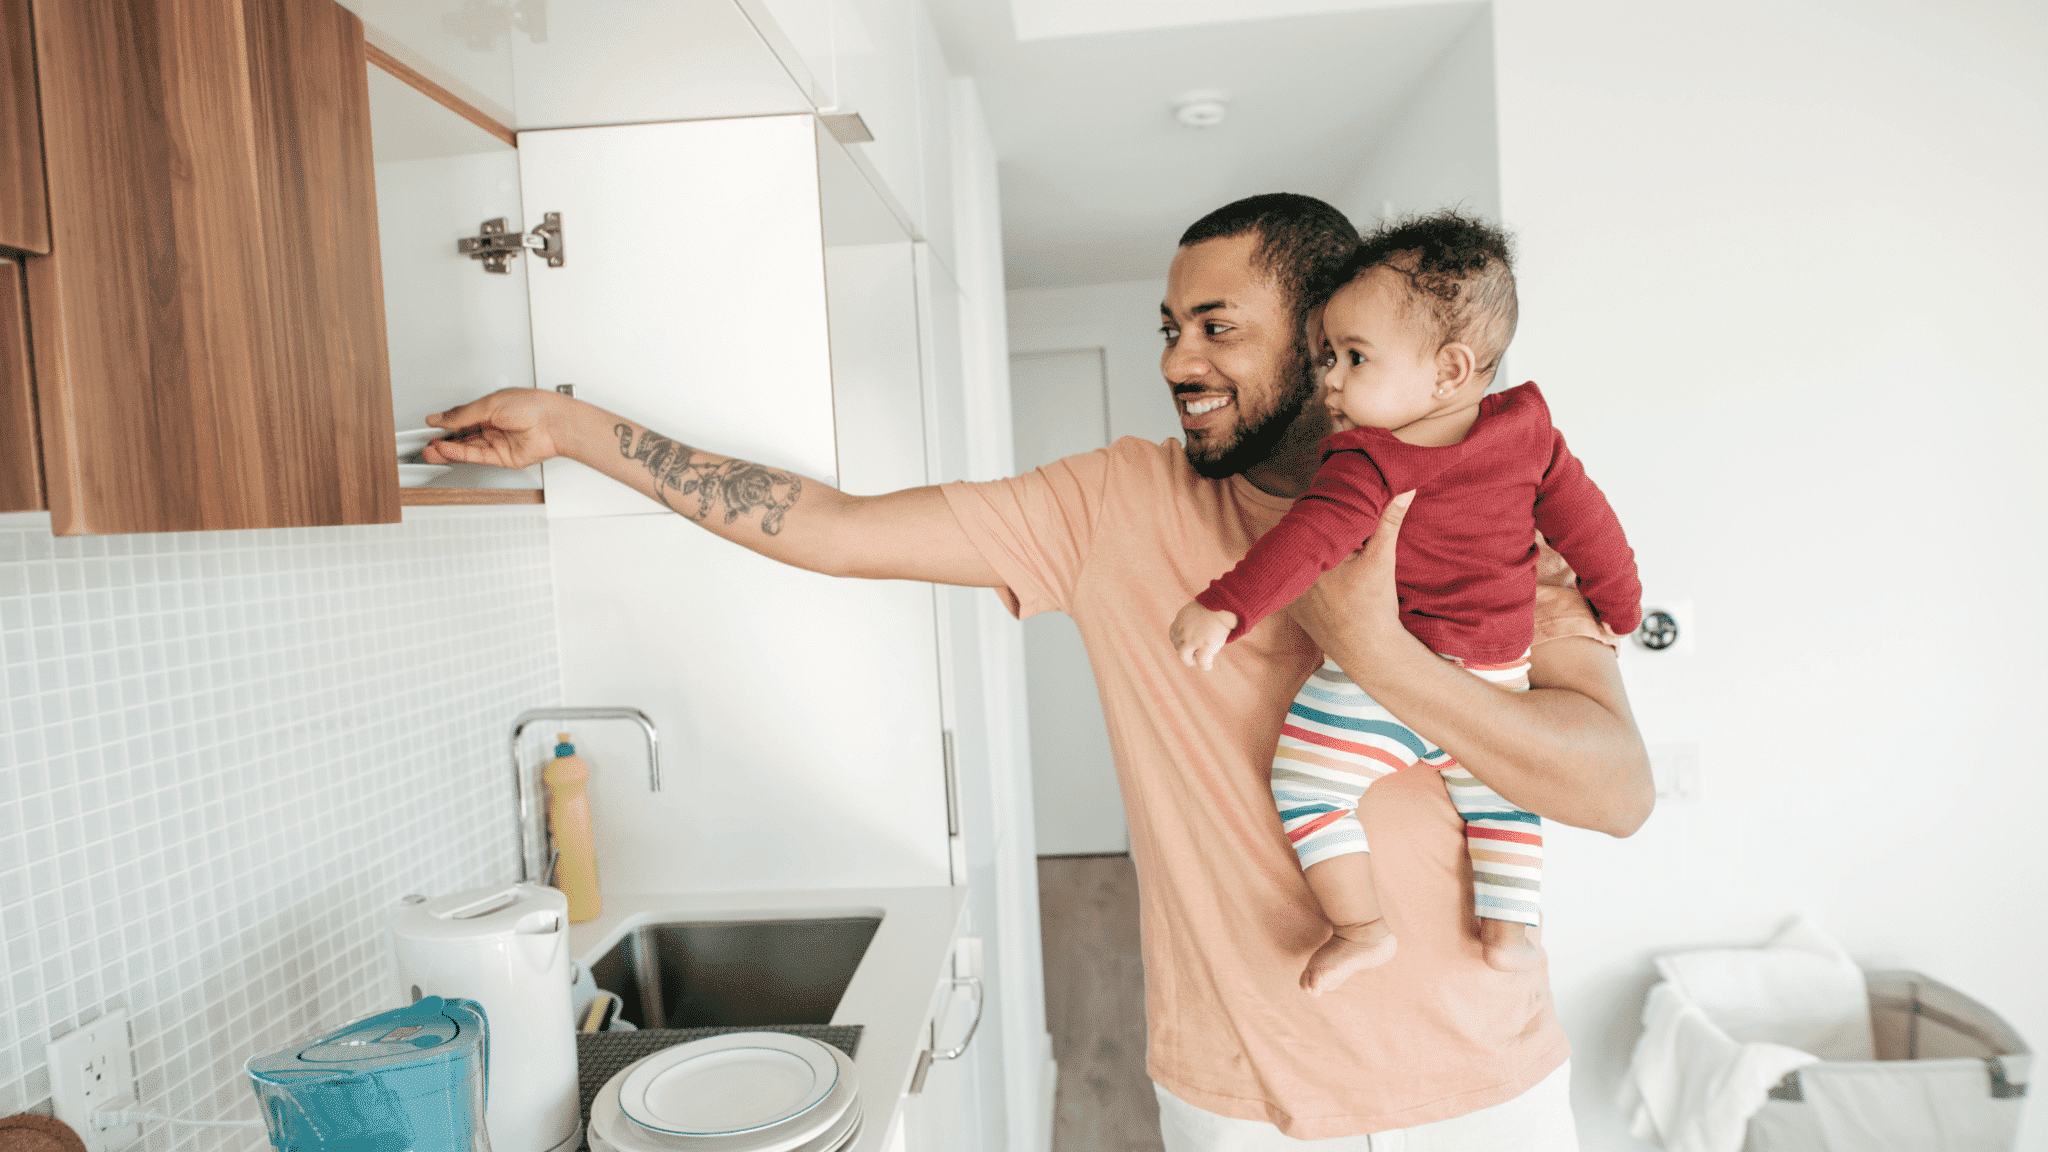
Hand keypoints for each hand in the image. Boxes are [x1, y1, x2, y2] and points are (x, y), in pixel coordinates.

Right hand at [421, 388, 570, 469]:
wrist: (554, 423)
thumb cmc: (533, 406)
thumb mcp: (490, 403)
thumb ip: (463, 414)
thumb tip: (442, 417)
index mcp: (491, 408)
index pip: (462, 417)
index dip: (445, 422)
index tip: (429, 425)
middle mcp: (494, 425)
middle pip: (463, 435)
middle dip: (443, 439)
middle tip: (426, 441)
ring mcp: (498, 442)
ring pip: (467, 447)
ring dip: (447, 449)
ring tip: (431, 450)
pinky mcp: (502, 457)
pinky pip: (476, 456)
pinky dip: (460, 454)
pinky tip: (446, 451)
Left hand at [1170, 601, 1235, 670]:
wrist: (1226, 605)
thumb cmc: (1219, 604)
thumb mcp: (1201, 608)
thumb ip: (1196, 618)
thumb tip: (1202, 628)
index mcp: (1181, 618)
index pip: (1173, 634)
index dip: (1179, 641)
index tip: (1187, 644)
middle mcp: (1183, 630)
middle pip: (1177, 645)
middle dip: (1184, 650)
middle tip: (1194, 653)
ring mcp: (1193, 639)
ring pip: (1183, 656)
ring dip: (1189, 661)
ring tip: (1198, 661)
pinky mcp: (1205, 645)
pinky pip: (1201, 662)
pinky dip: (1204, 666)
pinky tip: (1209, 665)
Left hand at [1290, 489, 1415, 650]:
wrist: (1368, 649)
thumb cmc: (1375, 604)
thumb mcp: (1382, 558)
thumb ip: (1390, 520)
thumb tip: (1406, 487)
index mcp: (1313, 555)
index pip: (1302, 519)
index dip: (1313, 509)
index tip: (1327, 505)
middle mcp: (1295, 573)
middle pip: (1294, 540)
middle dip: (1307, 531)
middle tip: (1326, 525)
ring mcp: (1288, 591)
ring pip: (1288, 561)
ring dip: (1299, 552)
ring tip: (1319, 547)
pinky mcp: (1289, 606)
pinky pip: (1287, 582)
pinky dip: (1296, 575)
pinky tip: (1311, 573)